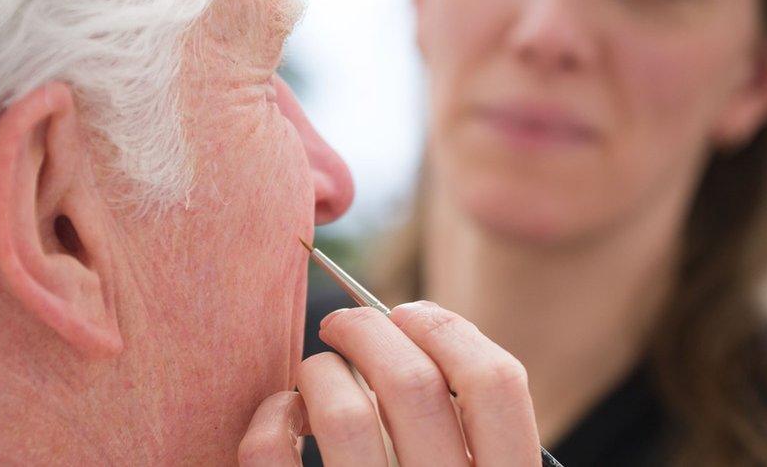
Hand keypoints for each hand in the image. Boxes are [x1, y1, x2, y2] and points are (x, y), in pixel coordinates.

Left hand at [239, 301, 541, 465]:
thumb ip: (461, 436)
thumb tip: (407, 334)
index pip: (496, 384)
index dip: (448, 329)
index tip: (409, 314)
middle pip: (413, 381)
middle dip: (367, 328)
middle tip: (343, 324)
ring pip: (342, 412)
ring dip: (320, 371)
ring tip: (317, 374)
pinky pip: (272, 455)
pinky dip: (270, 416)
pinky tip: (282, 416)